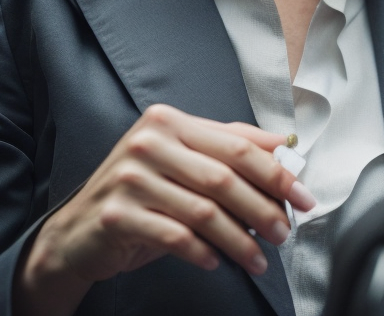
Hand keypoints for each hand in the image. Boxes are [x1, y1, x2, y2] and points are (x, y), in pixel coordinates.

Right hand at [13, 104, 315, 315]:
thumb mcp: (183, 161)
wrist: (79, 231)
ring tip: (258, 260)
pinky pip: (175, 237)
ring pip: (204, 212)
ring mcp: (130, 177)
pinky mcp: (118, 214)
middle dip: (263, 209)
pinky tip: (216, 263)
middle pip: (224, 177)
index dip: (276, 172)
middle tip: (285, 234)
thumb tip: (285, 144)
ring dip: (240, 241)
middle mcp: (148, 142)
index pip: (236, 145)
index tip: (304, 197)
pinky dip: (203, 253)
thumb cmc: (142, 193)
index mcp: (168, 121)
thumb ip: (228, 147)